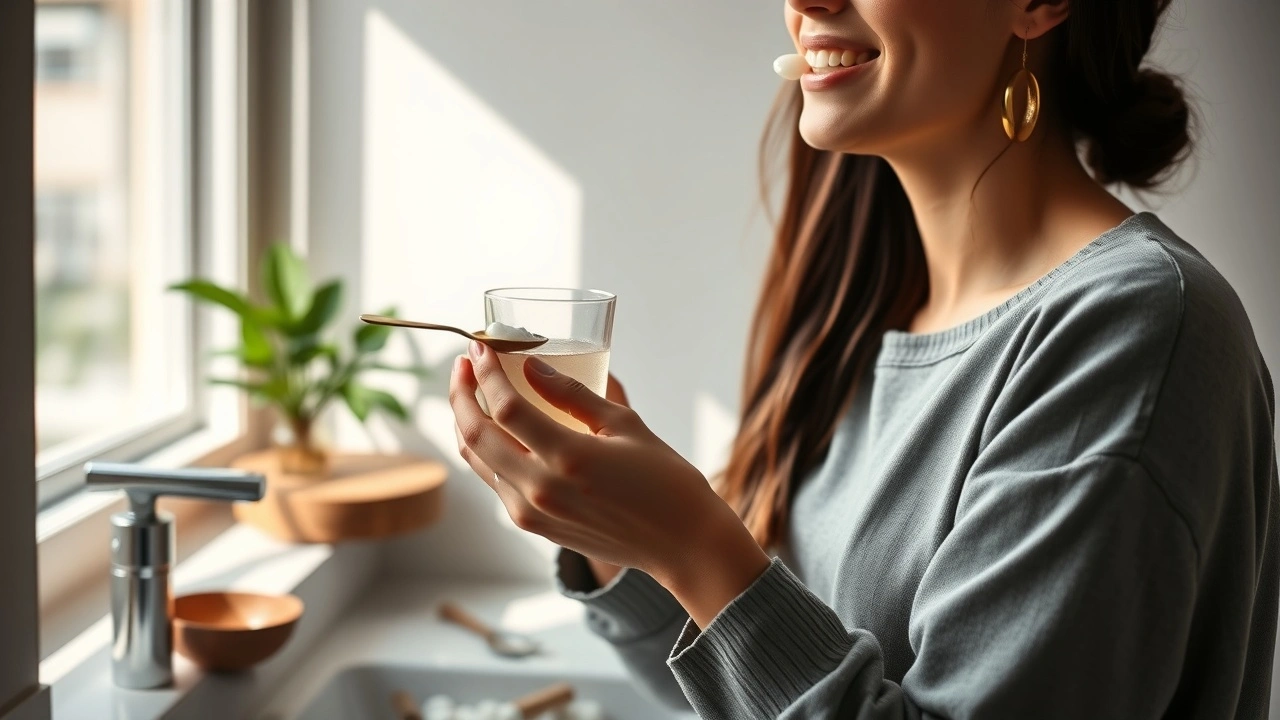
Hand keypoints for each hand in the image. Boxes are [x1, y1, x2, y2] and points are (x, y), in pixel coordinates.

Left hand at [449, 341, 770, 627]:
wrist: (680, 543)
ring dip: (466, 421)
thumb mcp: (625, 425)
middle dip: (462, 393)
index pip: (505, 407)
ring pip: (477, 460)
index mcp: (568, 458)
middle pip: (476, 433)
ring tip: (471, 391)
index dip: (486, 373)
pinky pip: (494, 481)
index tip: (481, 347)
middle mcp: (541, 489)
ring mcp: (532, 512)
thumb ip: (574, 395)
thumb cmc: (664, 480)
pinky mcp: (534, 525)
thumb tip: (533, 366)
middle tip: (464, 365)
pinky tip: (494, 428)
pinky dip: (484, 449)